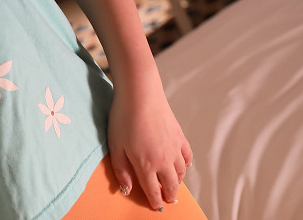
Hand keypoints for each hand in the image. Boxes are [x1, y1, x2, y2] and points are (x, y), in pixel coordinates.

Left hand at [107, 84, 192, 210]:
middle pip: (171, 184)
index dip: (155, 201)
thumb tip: (128, 189)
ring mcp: (174, 148)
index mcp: (146, 165)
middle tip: (169, 200)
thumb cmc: (123, 119)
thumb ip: (121, 170)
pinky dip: (186, 164)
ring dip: (178, 181)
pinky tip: (184, 165)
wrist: (140, 95)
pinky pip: (187, 156)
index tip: (156, 207)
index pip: (153, 190)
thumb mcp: (115, 146)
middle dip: (170, 194)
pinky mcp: (180, 136)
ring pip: (181, 172)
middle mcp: (164, 160)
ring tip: (174, 184)